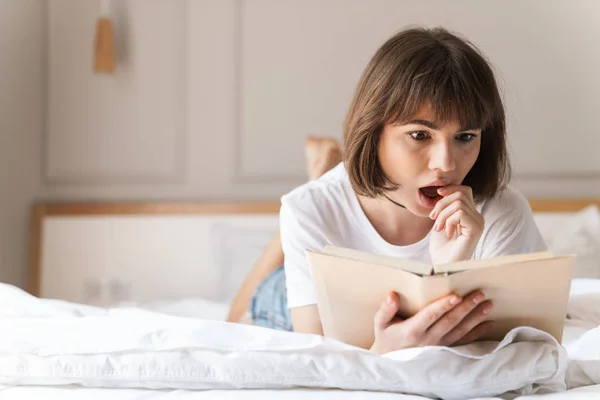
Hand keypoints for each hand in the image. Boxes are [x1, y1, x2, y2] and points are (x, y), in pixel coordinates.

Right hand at [370, 291, 493, 353]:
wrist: (391, 363)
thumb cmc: (387, 339)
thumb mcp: (380, 324)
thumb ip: (386, 309)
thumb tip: (392, 295)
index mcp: (413, 330)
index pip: (430, 315)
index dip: (443, 306)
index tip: (456, 296)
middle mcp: (428, 339)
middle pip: (450, 321)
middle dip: (466, 307)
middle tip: (479, 295)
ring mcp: (439, 346)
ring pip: (460, 330)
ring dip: (475, 318)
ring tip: (488, 305)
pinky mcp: (445, 350)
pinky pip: (464, 341)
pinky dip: (477, 333)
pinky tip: (488, 324)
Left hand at [428, 185, 483, 264]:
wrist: (442, 265)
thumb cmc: (441, 247)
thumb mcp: (440, 221)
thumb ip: (444, 207)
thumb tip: (441, 189)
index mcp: (469, 214)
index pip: (464, 190)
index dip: (451, 188)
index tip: (437, 194)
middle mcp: (477, 217)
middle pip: (460, 194)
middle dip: (442, 203)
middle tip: (434, 218)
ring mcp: (478, 223)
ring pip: (458, 203)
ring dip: (442, 214)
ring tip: (438, 228)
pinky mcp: (476, 229)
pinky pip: (460, 213)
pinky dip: (448, 221)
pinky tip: (447, 233)